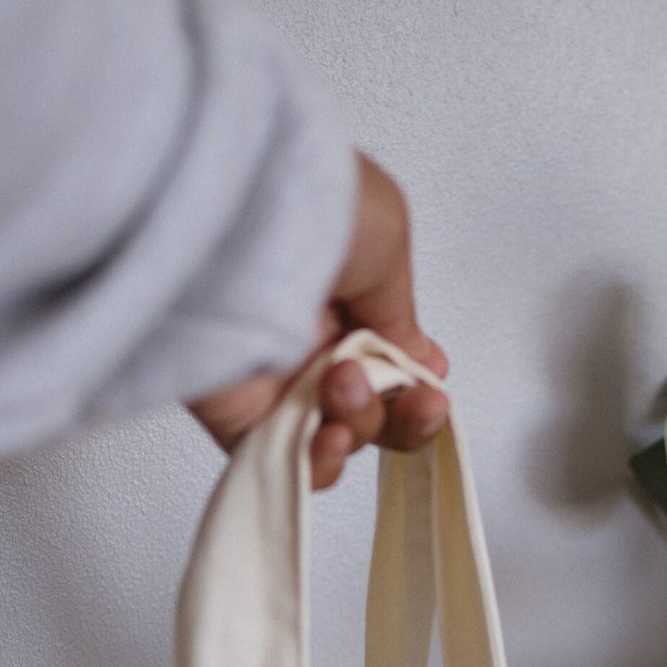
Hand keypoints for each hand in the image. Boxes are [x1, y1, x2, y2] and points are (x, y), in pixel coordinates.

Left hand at [190, 153, 448, 488]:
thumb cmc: (307, 200)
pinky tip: (324, 437)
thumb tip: (419, 361)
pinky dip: (313, 466)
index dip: (417, 390)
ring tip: (339, 383)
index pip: (391, 368)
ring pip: (337, 440)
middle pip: (372, 413)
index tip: (431, 389)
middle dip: (400, 415)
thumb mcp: (387, 240)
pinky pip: (283, 463)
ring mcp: (273, 378)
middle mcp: (308, 339)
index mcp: (343, 298)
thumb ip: (403, 315)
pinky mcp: (236, 412)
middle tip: (402, 394)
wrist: (235, 214)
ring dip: (357, 424)